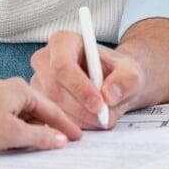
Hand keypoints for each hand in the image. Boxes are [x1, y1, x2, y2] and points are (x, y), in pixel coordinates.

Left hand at [0, 78, 80, 151]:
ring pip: (24, 119)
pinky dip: (19, 134)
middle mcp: (12, 92)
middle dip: (52, 129)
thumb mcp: (13, 133)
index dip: (66, 125)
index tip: (78, 136)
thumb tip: (59, 140)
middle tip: (65, 144)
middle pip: (39, 113)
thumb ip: (39, 137)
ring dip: (34, 133)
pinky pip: (11, 124)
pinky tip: (20, 146)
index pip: (53, 110)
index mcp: (22, 91)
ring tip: (45, 148)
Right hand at [29, 30, 145, 129]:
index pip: (63, 66)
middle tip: (104, 119)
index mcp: (62, 42)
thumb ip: (125, 81)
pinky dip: (73, 126)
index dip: (80, 88)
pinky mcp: (39, 103)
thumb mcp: (130, 73)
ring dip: (80, 119)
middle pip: (55, 90)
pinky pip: (52, 120)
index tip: (99, 104)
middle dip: (81, 109)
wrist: (113, 84)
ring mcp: (38, 83)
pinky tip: (90, 122)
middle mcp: (44, 60)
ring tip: (102, 118)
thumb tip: (109, 95)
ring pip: (54, 108)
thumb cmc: (118, 73)